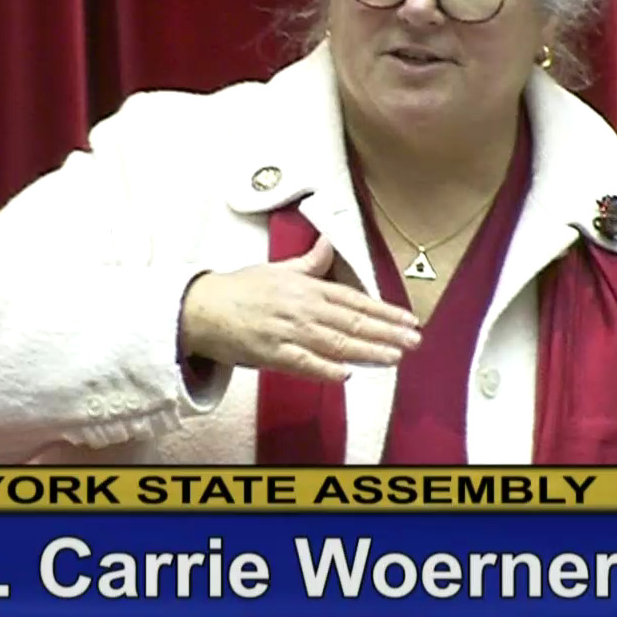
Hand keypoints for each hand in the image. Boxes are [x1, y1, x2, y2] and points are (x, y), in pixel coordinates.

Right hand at [181, 236, 421, 382]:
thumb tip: (329, 243)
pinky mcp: (272, 354)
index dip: (384, 310)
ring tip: (395, 357)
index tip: (409, 319)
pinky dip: (325, 368)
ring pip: (335, 343)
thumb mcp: (278, 269)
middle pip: (352, 321)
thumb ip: (310, 262)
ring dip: (367, 350)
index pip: (354, 300)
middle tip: (414, 340)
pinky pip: (303, 363)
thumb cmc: (241, 289)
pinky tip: (347, 373)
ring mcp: (288, 332)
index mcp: (306, 287)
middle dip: (387, 332)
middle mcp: (302, 308)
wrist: (202, 309)